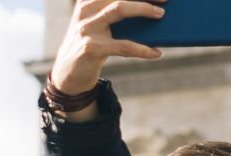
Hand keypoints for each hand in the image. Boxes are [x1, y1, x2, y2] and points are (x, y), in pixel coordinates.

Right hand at [51, 0, 166, 93]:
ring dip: (143, 9)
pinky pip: (123, 45)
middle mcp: (86, 10)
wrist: (69, 74)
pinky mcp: (91, 48)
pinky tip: (156, 52)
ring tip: (161, 15)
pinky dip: (143, 49)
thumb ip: (115, 15)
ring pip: (119, 9)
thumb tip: (152, 12)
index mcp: (88, 1)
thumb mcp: (99, 26)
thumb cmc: (93, 45)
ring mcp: (87, 28)